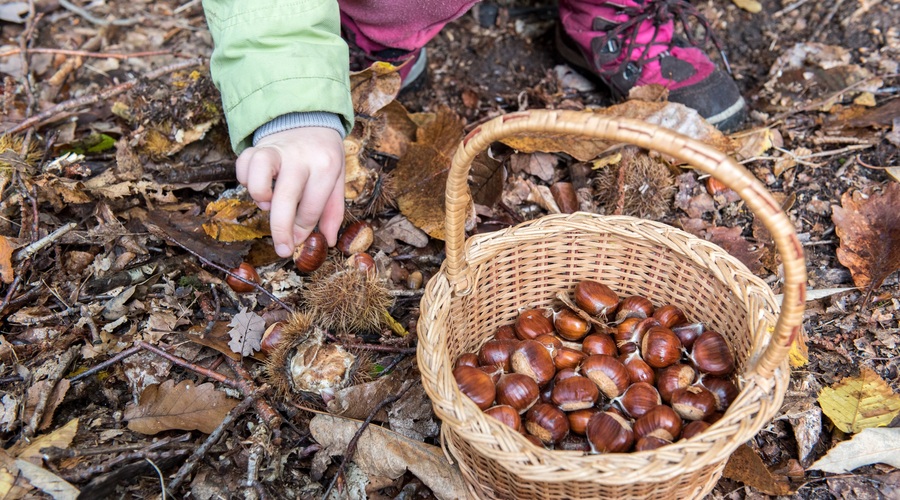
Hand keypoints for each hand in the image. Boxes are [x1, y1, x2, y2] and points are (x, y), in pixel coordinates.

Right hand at [235, 127, 344, 257]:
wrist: (308, 120)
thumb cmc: (323, 157)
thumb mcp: (337, 180)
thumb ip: (332, 211)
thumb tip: (327, 241)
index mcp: (325, 166)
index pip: (311, 207)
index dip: (303, 230)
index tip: (297, 241)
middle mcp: (300, 157)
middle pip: (286, 199)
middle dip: (281, 230)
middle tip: (282, 250)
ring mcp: (277, 150)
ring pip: (259, 176)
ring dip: (260, 197)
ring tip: (269, 204)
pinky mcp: (257, 146)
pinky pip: (243, 166)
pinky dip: (245, 180)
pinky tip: (258, 185)